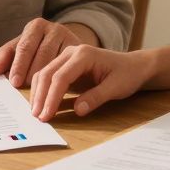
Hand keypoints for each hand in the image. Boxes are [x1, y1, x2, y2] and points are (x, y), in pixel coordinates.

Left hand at [0, 18, 89, 87]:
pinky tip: (52, 91)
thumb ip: (7, 59)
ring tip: (37, 95)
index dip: (19, 65)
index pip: (24, 46)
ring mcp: (68, 36)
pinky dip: (59, 80)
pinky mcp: (80, 48)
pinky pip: (68, 66)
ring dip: (45, 79)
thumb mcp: (23, 53)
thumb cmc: (41, 53)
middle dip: (31, 73)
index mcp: (35, 27)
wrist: (71, 53)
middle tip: (25, 90)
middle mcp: (53, 28)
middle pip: (41, 53)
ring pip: (55, 60)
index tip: (14, 82)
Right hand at [28, 46, 152, 121]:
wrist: (133, 66)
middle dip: (40, 96)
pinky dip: (42, 90)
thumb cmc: (127, 74)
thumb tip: (77, 110)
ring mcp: (67, 58)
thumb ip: (96, 97)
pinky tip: (40, 104)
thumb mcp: (116, 87)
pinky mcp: (65, 66)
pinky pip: (48, 77)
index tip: (46, 115)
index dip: (52, 97)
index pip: (61, 77)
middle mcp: (72, 52)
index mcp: (84, 55)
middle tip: (37, 117)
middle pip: (48, 73)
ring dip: (38, 94)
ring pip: (44, 74)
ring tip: (37, 114)